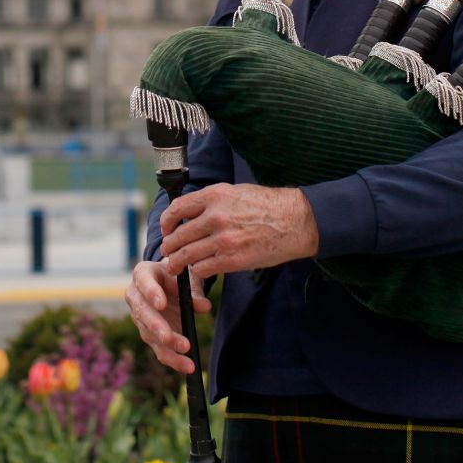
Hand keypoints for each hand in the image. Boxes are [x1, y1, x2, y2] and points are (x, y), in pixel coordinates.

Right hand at [125, 259, 210, 374]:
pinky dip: (173, 359)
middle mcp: (135, 296)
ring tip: (186, 351)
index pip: (144, 282)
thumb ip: (194, 291)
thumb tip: (204, 306)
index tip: (161, 304)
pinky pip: (158, 349)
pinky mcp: (148, 335)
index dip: (151, 293)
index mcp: (142, 274)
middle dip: (156, 326)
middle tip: (167, 337)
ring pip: (150, 334)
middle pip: (142, 312)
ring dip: (168, 346)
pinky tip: (187, 366)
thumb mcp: (187, 278)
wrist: (171, 284)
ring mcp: (139, 317)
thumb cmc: (177, 276)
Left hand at [160, 182, 317, 278]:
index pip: (178, 208)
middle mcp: (216, 216)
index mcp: (216, 196)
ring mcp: (223, 239)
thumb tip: (191, 212)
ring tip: (176, 265)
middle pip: (179, 235)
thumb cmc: (269, 206)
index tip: (166, 229)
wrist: (295, 222)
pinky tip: (200, 269)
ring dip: (178, 262)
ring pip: (187, 255)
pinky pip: (203, 268)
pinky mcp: (232, 260)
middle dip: (169, 246)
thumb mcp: (236, 192)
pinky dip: (197, 271)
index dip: (167, 221)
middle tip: (168, 251)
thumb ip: (213, 201)